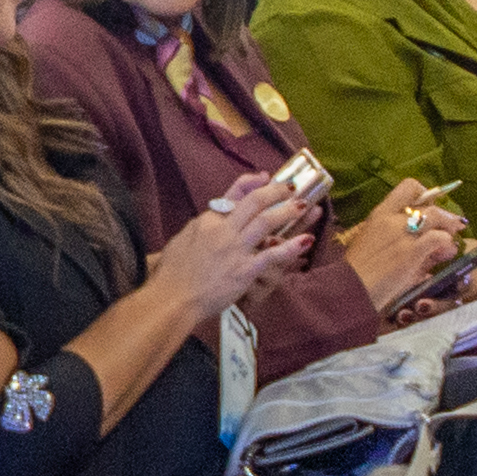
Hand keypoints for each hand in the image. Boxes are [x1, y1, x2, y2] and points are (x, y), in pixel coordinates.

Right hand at [160, 173, 319, 318]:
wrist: (171, 298)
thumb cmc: (170, 274)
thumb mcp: (180, 240)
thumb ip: (199, 228)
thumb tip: (209, 220)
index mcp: (207, 221)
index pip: (232, 194)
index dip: (252, 183)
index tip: (265, 177)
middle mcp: (223, 230)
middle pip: (255, 202)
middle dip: (277, 191)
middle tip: (292, 187)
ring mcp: (235, 250)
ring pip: (266, 222)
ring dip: (288, 211)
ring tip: (304, 205)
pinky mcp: (244, 270)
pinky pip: (272, 256)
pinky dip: (291, 247)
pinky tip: (306, 240)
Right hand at [340, 178, 464, 312]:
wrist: (349, 289)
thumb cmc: (356, 271)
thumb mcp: (371, 244)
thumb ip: (395, 238)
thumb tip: (420, 240)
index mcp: (379, 213)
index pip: (408, 186)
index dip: (426, 194)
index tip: (429, 207)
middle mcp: (392, 218)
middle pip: (428, 204)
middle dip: (443, 215)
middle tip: (450, 227)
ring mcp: (402, 234)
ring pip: (436, 216)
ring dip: (448, 228)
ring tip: (451, 242)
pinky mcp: (412, 251)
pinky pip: (438, 238)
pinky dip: (445, 244)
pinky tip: (444, 252)